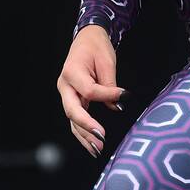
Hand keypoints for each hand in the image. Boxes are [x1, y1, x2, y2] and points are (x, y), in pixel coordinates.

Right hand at [57, 25, 127, 157]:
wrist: (86, 40)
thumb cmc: (96, 48)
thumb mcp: (107, 61)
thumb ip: (110, 85)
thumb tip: (117, 105)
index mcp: (72, 72)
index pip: (89, 90)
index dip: (107, 94)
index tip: (125, 95)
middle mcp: (65, 85)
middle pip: (72, 110)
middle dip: (87, 126)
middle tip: (102, 138)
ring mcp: (66, 94)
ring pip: (72, 119)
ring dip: (84, 136)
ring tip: (97, 149)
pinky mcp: (72, 100)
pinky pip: (75, 119)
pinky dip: (83, 133)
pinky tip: (92, 145)